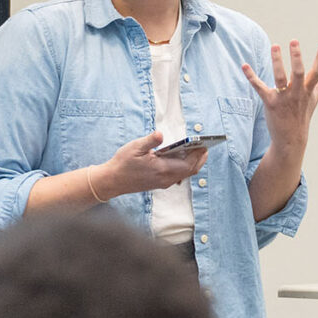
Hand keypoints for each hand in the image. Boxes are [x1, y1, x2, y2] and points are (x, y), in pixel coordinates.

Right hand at [94, 131, 208, 197]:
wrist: (113, 181)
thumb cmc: (123, 164)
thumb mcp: (135, 148)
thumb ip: (150, 141)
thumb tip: (160, 134)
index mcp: (163, 169)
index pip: (188, 163)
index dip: (198, 154)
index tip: (204, 144)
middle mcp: (166, 179)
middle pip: (191, 170)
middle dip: (199, 159)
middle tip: (205, 147)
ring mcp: (164, 183)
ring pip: (185, 174)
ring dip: (193, 163)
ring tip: (197, 150)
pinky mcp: (160, 183)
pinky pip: (178, 176)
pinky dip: (184, 167)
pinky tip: (182, 157)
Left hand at [242, 40, 317, 150]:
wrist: (291, 138)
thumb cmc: (303, 113)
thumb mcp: (315, 96)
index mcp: (308, 90)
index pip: (317, 73)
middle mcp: (296, 93)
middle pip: (298, 73)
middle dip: (296, 57)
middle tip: (294, 41)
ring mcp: (283, 98)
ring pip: (279, 78)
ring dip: (277, 61)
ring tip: (275, 46)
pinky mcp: (269, 102)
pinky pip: (259, 87)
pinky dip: (251, 76)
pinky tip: (244, 65)